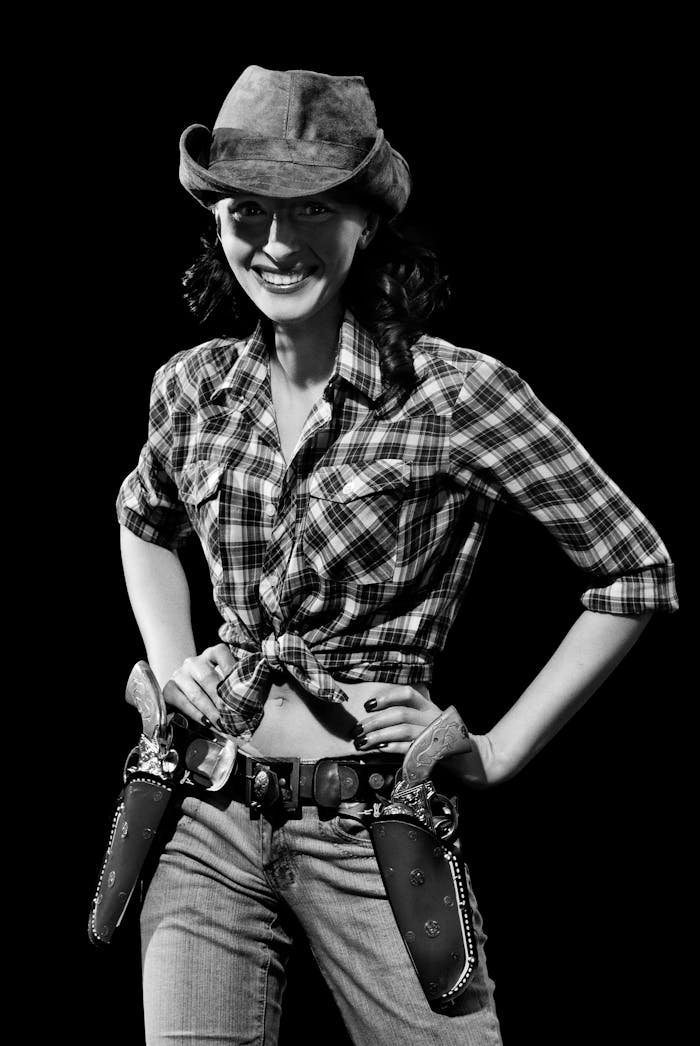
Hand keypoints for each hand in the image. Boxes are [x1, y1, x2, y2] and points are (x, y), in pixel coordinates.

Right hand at [162, 644, 234, 728]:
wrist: (192, 706)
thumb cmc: (216, 694)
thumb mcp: (228, 685)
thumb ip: (236, 684)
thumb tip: (252, 687)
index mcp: (210, 655)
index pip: (221, 653)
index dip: (231, 668)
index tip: (240, 687)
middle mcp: (193, 662)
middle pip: (207, 677)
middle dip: (221, 698)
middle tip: (232, 713)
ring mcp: (179, 675)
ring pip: (195, 693)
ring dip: (210, 710)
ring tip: (221, 722)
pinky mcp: (169, 689)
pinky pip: (181, 702)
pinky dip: (195, 714)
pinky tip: (206, 722)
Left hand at [357, 688, 502, 788]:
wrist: (472, 759)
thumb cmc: (445, 740)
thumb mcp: (430, 722)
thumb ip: (410, 717)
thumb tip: (377, 719)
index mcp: (430, 707)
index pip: (407, 693)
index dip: (386, 697)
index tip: (368, 704)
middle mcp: (432, 717)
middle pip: (399, 714)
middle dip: (375, 721)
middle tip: (358, 729)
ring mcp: (435, 733)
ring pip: (402, 730)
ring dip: (379, 736)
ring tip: (363, 742)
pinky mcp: (435, 750)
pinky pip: (409, 747)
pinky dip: (392, 748)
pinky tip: (380, 749)